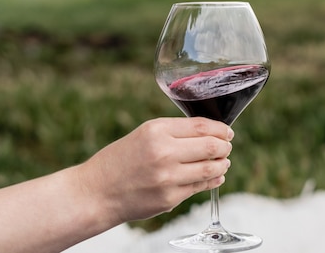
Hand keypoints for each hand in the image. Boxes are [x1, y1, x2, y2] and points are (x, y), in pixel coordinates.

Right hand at [76, 117, 233, 223]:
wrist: (97, 192)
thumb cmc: (121, 159)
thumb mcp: (145, 134)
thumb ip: (176, 131)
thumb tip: (211, 133)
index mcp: (157, 131)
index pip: (203, 126)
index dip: (221, 129)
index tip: (227, 131)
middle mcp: (164, 153)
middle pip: (211, 147)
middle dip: (225, 146)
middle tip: (227, 147)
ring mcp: (168, 178)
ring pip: (211, 169)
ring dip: (222, 164)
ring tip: (223, 162)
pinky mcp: (170, 198)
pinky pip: (200, 187)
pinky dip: (212, 180)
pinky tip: (214, 176)